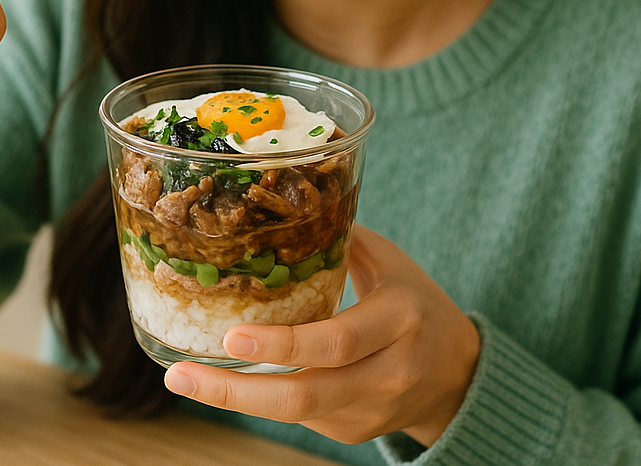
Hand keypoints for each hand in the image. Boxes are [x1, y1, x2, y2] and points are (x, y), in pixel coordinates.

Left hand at [163, 225, 479, 445]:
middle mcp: (387, 373)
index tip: (231, 337)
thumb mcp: (389, 262)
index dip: (282, 344)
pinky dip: (261, 397)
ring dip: (236, 400)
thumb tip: (276, 209)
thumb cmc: (415, 301)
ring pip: (296, 414)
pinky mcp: (354, 432)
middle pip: (306, 394)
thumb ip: (339, 238)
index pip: (335, 341)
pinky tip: (228, 379)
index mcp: (398, 320)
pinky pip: (302, 416)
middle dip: (236, 392)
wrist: (457, 370)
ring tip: (184, 380)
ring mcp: (370, 410)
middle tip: (183, 376)